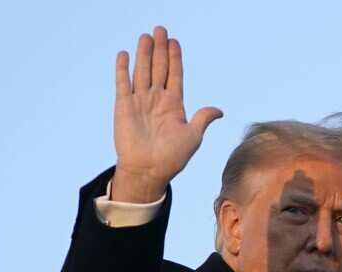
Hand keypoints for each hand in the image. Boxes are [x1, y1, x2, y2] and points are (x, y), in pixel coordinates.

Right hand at [111, 26, 222, 202]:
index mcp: (174, 105)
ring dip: (144, 54)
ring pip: (142, 72)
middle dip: (160, 49)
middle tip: (160, 29)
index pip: (175, 75)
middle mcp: (156, 100)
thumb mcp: (193, 137)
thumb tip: (219, 110)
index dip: (175, 58)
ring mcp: (140, 102)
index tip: (175, 41)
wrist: (148, 171)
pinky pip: (123, 84)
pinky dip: (123, 69)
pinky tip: (124, 54)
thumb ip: (203, 119)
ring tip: (146, 36)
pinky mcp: (123, 107)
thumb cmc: (172, 158)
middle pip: (159, 68)